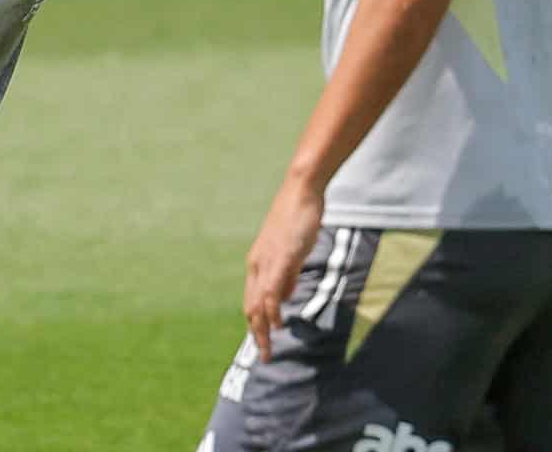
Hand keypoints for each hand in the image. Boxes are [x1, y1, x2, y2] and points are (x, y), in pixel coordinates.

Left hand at [243, 176, 323, 361]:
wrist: (301, 193)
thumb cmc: (297, 220)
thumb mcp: (289, 252)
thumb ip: (286, 275)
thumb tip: (283, 298)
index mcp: (257, 264)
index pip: (252, 301)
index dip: (256, 325)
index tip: (262, 345)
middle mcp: (257, 264)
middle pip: (250, 307)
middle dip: (256, 335)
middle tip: (265, 358)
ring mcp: (267, 261)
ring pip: (258, 303)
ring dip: (262, 329)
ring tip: (268, 349)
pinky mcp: (281, 258)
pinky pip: (272, 289)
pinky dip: (272, 310)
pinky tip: (277, 324)